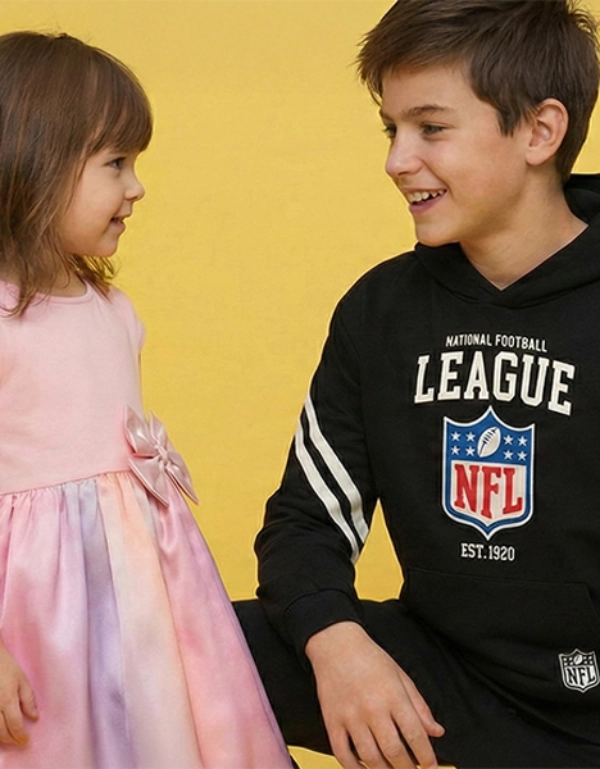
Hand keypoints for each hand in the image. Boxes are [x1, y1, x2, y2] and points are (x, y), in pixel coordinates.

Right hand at [0, 643, 37, 745]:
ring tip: (8, 738)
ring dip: (0, 738)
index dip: (21, 736)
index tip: (26, 740)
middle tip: (19, 741)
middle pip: (1, 732)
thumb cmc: (6, 667)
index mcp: (7, 700)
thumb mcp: (22, 680)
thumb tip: (34, 717)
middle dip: (11, 739)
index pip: (15, 725)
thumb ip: (28, 699)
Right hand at [305, 622, 443, 768]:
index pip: (414, 734)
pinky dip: (353, 768)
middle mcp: (372, 707)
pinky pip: (342, 753)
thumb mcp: (401, 676)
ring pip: (370, 757)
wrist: (335, 644)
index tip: (431, 766)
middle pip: (394, 751)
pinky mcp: (332, 721)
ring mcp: (350, 716)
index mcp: (392, 695)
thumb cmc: (370, 658)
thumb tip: (436, 732)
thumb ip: (419, 706)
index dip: (426, 756)